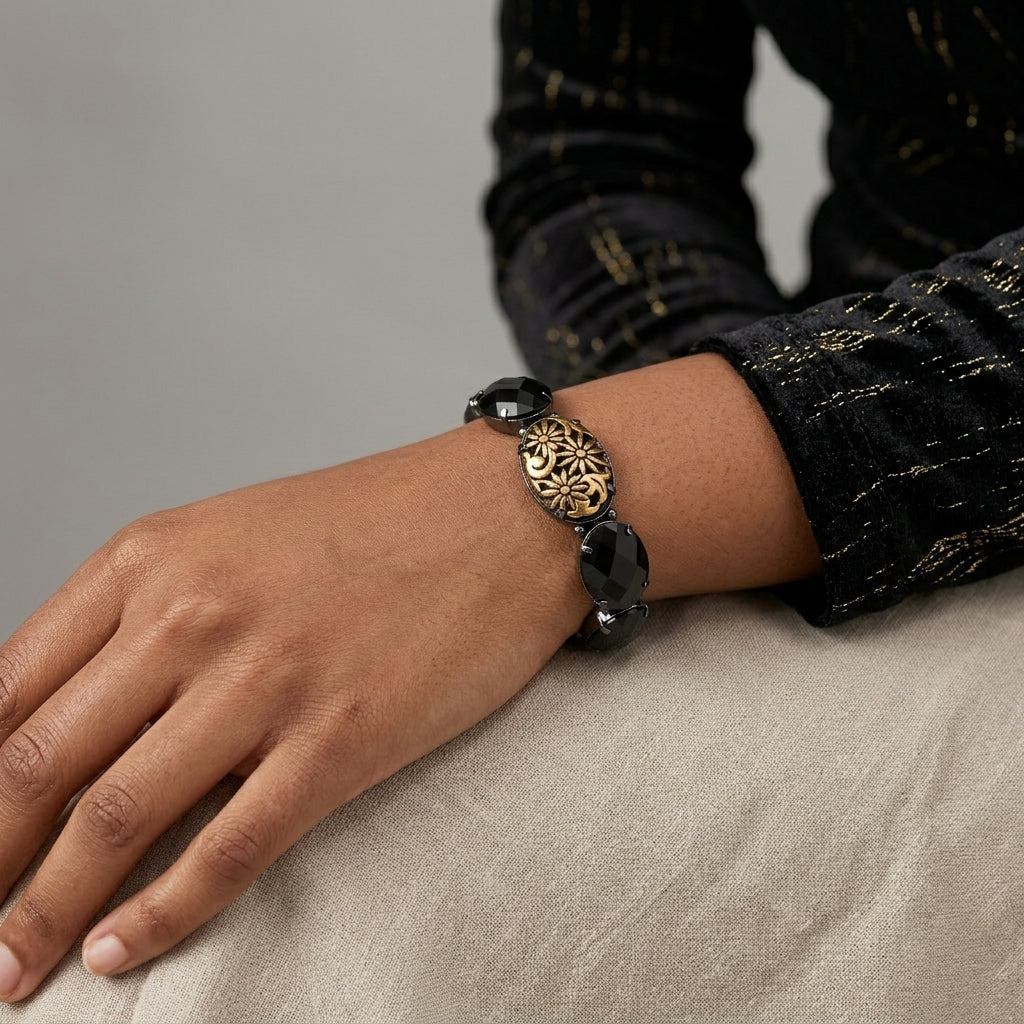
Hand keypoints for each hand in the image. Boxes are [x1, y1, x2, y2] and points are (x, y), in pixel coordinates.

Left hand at [0, 418, 586, 1000]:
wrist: (501, 514)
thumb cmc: (378, 523)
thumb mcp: (232, 536)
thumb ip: (147, 613)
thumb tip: (78, 714)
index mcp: (152, 559)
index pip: (4, 690)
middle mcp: (193, 616)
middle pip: (37, 765)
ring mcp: (266, 680)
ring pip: (116, 819)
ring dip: (45, 911)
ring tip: (15, 967)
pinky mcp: (341, 738)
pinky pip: (227, 849)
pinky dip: (160, 915)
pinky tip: (121, 950)